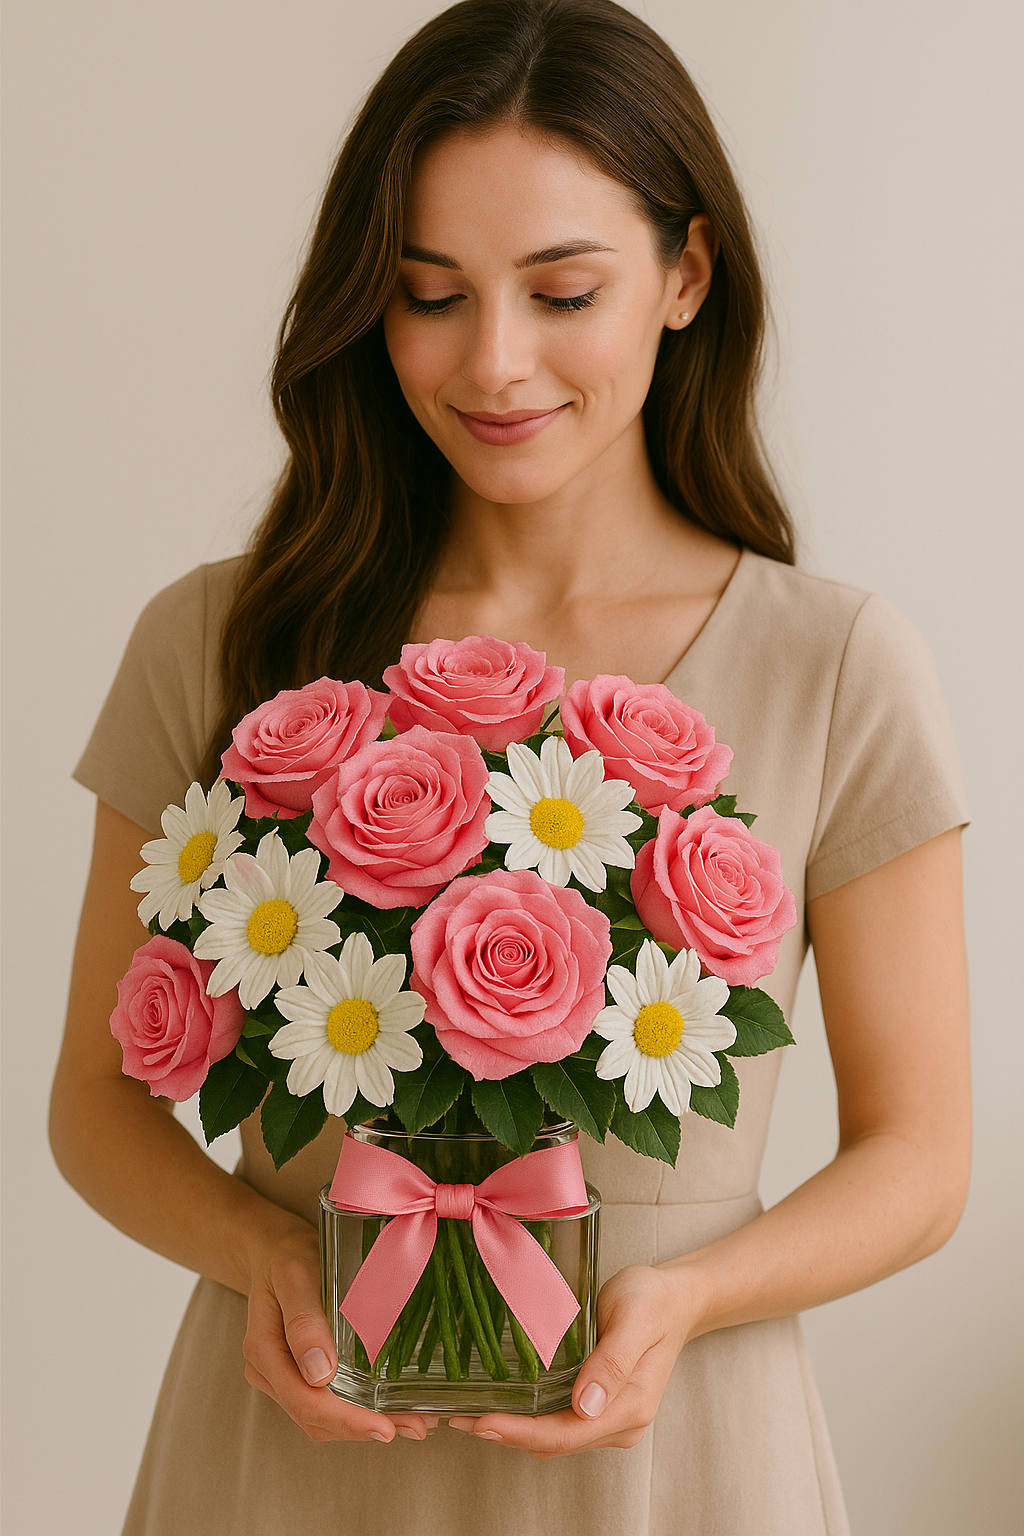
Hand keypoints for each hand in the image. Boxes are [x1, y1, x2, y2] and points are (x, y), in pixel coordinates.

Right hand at [242, 1222, 437, 1442]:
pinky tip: (389, 1407)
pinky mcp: (298, 1374)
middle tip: (416, 1426)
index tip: (385, 1428)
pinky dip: (357, 1411)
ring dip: (364, 1425)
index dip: (347, 1421)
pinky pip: (326, 1403)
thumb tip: (319, 1374)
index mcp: (264, 1352)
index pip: (306, 1402)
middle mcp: (269, 1373)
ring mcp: (282, 1377)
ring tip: (412, 1421)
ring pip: (322, 1418)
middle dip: (364, 1428)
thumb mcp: (295, 1276)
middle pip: (316, 1418)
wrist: (272, 1249)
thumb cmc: (286, 1257)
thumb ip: (303, 1321)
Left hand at [449, 1264, 688, 1457]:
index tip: (480, 1421)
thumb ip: (613, 1360)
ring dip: (511, 1429)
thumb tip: (584, 1405)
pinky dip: (525, 1418)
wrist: (676, 1299)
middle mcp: (617, 1423)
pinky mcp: (597, 1407)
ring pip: (551, 1437)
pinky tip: (499, 1402)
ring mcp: (607, 1419)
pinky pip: (556, 1423)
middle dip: (504, 1433)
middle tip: (454, 1416)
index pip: (563, 1433)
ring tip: (465, 1411)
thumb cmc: (654, 1300)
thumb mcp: (636, 1317)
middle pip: (552, 1442)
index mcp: (628, 1407)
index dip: (518, 1432)